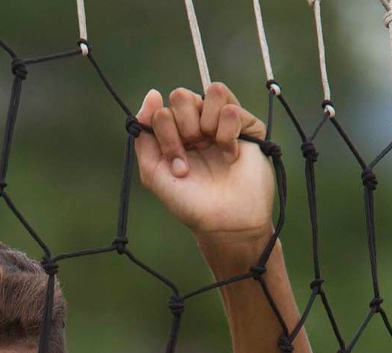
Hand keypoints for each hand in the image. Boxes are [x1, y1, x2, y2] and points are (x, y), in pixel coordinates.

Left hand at [135, 82, 274, 248]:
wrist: (224, 222)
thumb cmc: (189, 202)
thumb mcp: (154, 174)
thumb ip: (143, 137)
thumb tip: (152, 95)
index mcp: (175, 134)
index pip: (161, 110)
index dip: (165, 135)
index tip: (176, 164)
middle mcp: (198, 123)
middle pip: (182, 96)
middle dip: (184, 127)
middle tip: (193, 153)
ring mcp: (222, 122)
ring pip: (211, 91)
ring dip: (207, 124)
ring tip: (213, 147)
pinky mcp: (248, 125)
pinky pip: (231, 108)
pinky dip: (227, 133)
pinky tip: (231, 155)